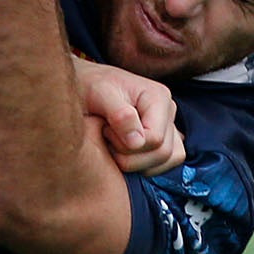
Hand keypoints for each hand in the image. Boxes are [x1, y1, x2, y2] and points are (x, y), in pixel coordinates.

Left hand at [74, 58, 185, 175]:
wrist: (85, 86)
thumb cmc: (90, 87)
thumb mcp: (99, 94)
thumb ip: (119, 115)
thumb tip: (137, 142)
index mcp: (158, 97)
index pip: (155, 139)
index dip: (126, 146)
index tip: (105, 131)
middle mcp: (168, 111)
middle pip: (163, 153)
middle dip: (130, 158)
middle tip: (107, 141)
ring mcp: (168, 125)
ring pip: (168, 160)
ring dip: (139, 165)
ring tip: (115, 147)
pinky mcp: (163, 138)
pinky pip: (166, 163)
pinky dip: (146, 167)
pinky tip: (124, 155)